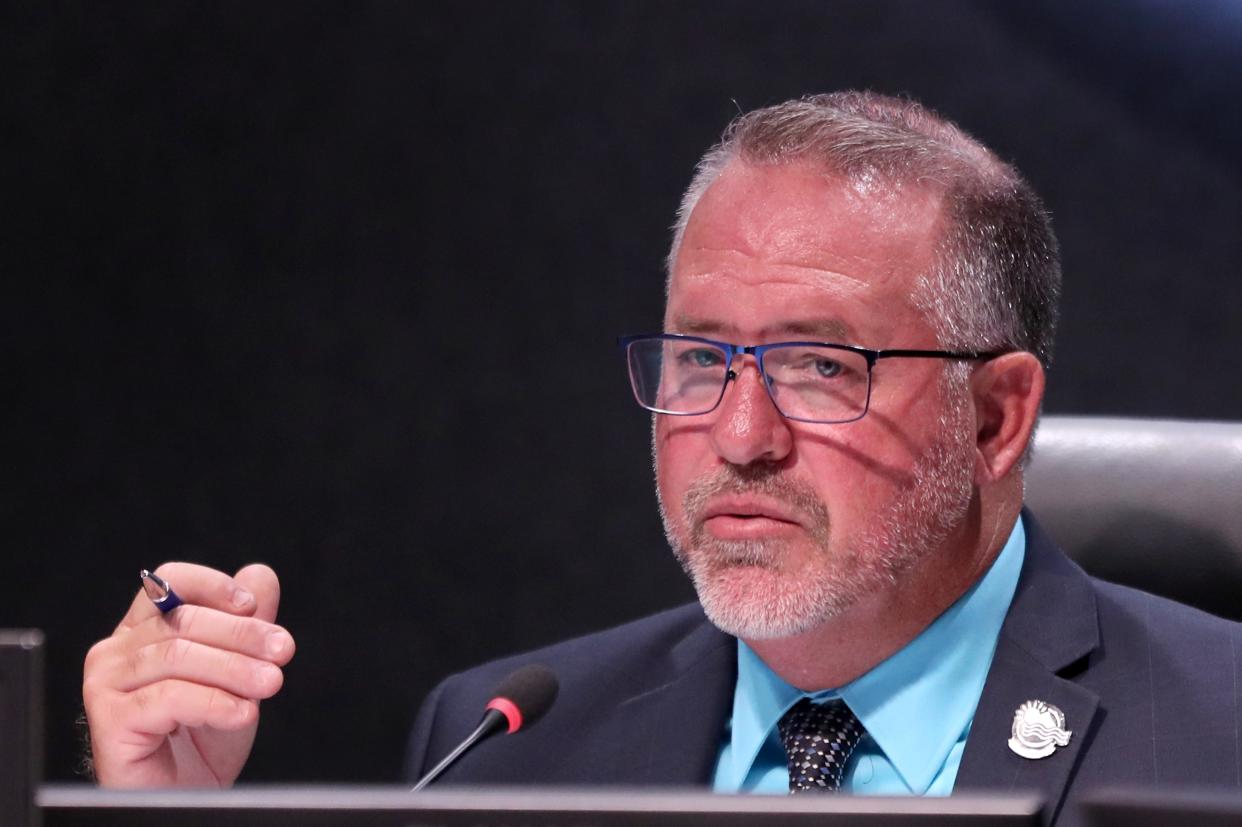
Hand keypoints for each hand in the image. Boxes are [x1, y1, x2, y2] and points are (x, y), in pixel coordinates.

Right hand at [82, 563, 294, 786]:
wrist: (183, 794)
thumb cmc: (202, 737)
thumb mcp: (236, 673)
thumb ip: (246, 623)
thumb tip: (259, 576)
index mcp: (143, 629)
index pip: (172, 582)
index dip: (214, 586)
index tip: (253, 605)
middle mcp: (118, 651)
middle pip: (182, 620)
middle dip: (242, 634)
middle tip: (282, 650)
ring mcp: (107, 684)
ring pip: (178, 656)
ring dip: (234, 668)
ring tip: (270, 682)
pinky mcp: (110, 720)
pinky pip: (168, 698)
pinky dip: (214, 702)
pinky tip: (242, 712)